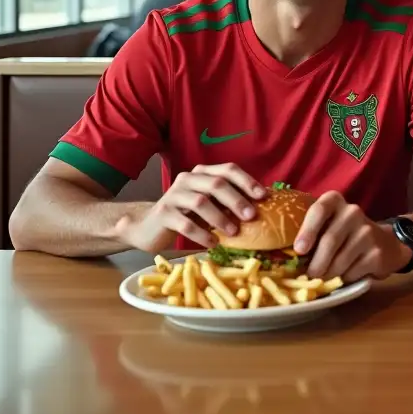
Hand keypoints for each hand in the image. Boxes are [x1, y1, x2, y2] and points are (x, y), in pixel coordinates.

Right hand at [114, 164, 266, 252]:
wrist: (148, 228)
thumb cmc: (187, 216)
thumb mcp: (209, 206)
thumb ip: (228, 202)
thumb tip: (261, 207)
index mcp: (202, 173)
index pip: (228, 170)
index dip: (247, 181)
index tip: (263, 196)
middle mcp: (187, 179)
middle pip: (216, 184)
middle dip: (236, 200)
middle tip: (251, 216)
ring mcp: (173, 195)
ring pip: (200, 202)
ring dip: (220, 218)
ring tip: (234, 233)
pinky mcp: (163, 214)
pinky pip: (185, 223)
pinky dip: (202, 234)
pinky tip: (213, 243)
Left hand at [292, 192, 409, 282]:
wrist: (385, 243)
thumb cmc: (344, 235)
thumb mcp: (327, 225)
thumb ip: (309, 233)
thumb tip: (284, 259)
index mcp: (334, 201)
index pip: (319, 210)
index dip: (307, 230)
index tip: (299, 250)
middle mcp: (352, 212)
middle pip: (329, 241)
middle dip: (315, 264)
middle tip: (308, 276)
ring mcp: (367, 232)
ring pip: (339, 261)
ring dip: (328, 275)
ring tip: (326, 276)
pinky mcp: (376, 253)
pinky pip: (352, 272)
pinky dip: (344, 279)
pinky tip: (346, 274)